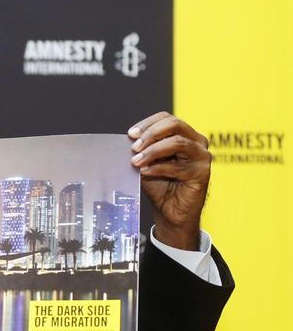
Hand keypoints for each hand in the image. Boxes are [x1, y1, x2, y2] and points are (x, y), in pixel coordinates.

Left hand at [128, 112, 211, 249]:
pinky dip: (157, 168)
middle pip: (175, 125)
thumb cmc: (160, 186)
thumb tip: (128, 140)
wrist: (170, 211)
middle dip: (151, 134)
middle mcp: (197, 142)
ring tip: (136, 161)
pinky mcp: (202, 173)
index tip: (131, 134)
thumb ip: (141, 151)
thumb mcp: (147, 163)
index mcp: (184, 135)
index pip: (167, 118)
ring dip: (153, 151)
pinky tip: (144, 172)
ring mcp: (202, 156)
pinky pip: (177, 167)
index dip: (148, 123)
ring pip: (177, 143)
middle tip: (134, 147)